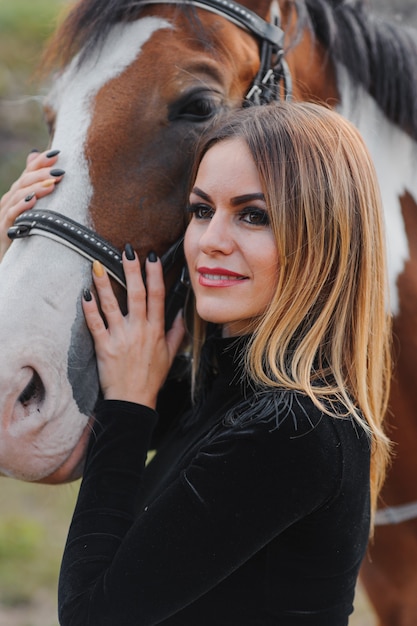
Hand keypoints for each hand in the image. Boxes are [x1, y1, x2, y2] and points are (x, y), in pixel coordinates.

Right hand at [0, 149, 64, 259]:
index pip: (28, 174)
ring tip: (52, 184)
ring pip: (17, 196)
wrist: (7, 268)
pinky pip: (10, 216)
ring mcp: (3, 217)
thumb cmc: (23, 240)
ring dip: (35, 188)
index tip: (57, 153)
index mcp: (16, 198)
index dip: (40, 163)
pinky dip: (21, 207)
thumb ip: (39, 197)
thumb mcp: (35, 217)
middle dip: (41, 174)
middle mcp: (8, 203)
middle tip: (60, 171)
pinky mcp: (3, 232)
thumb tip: (52, 179)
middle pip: (23, 182)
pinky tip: (32, 201)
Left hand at [82, 249, 185, 408]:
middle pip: (137, 294)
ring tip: (97, 264)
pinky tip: (85, 294)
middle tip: (126, 251)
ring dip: (104, 284)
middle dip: (131, 271)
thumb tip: (181, 315)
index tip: (151, 258)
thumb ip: (176, 333)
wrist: (134, 401)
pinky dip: (89, 309)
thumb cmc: (151, 378)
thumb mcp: (169, 355)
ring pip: (112, 305)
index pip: (157, 297)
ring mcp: (121, 338)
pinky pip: (95, 324)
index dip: (155, 275)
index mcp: (156, 330)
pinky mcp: (104, 347)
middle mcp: (139, 330)